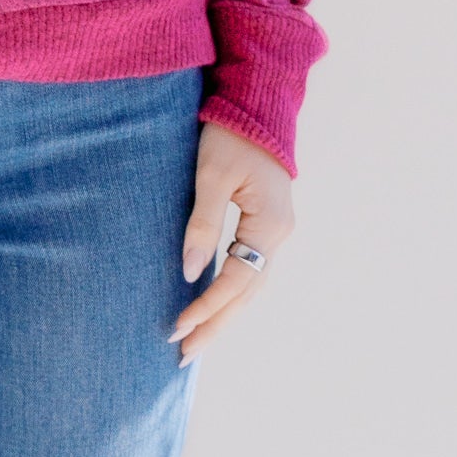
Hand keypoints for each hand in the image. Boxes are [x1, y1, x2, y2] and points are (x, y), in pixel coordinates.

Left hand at [167, 122, 295, 366]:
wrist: (256, 102)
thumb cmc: (231, 133)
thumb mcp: (211, 175)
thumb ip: (203, 223)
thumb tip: (191, 272)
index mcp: (270, 226)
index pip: (236, 280)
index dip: (206, 306)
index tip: (177, 327)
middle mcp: (279, 235)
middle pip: (247, 293)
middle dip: (216, 324)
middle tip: (183, 355)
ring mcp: (276, 231)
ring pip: (251, 286)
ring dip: (224, 314)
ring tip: (195, 342)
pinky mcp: (267, 224)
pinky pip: (250, 269)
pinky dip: (231, 293)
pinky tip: (212, 307)